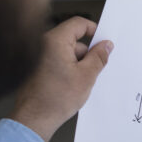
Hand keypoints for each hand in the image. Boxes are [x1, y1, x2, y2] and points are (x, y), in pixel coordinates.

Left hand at [9, 17, 112, 141]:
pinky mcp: (36, 66)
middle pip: (73, 39)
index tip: (103, 42)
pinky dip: (67, 69)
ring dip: (77, 63)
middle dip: (87, 53)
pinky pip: (57, 61)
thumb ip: (99, 57)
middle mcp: (43, 44)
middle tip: (95, 70)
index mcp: (55, 41)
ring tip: (81, 82)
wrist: (35, 117)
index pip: (78, 24)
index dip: (94, 31)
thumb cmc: (55, 99)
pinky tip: (71, 85)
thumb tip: (106, 45)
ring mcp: (38, 55)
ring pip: (66, 52)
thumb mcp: (87, 76)